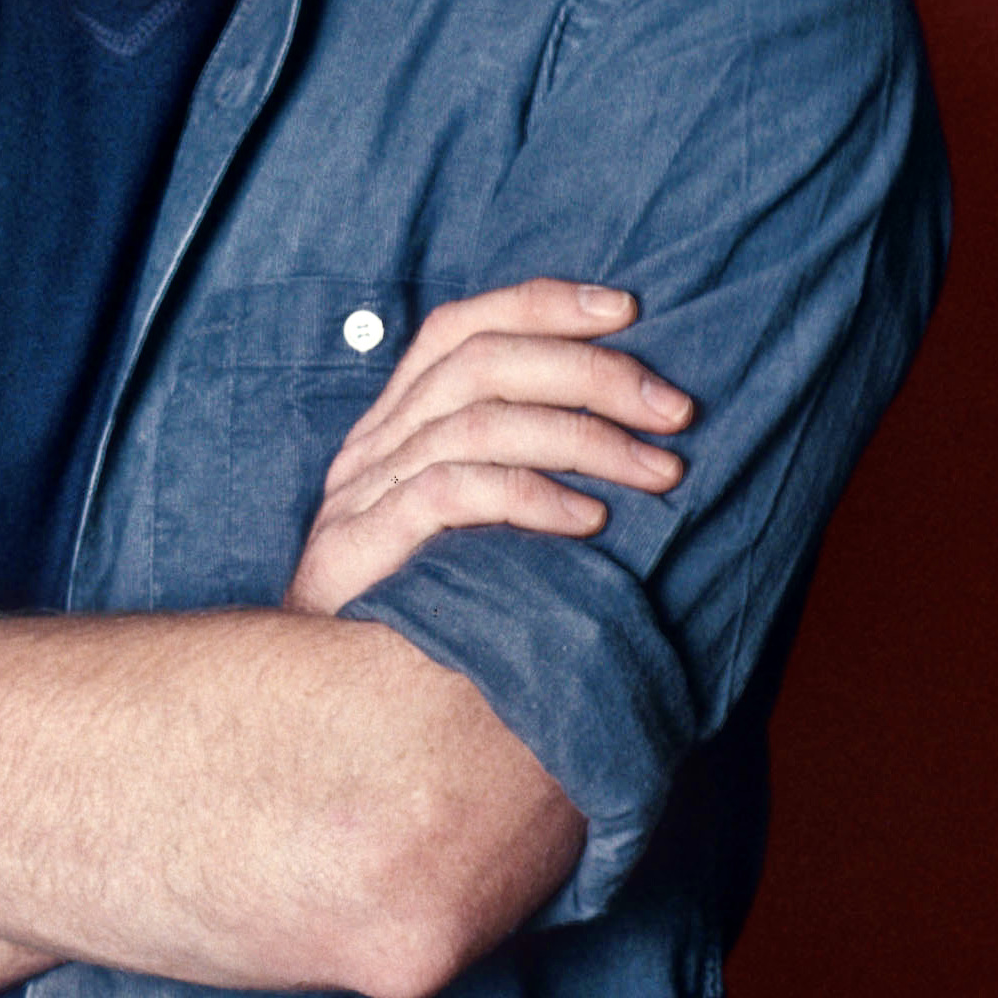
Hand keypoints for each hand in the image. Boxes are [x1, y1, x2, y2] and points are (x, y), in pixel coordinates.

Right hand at [285, 281, 689, 617]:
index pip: (464, 328)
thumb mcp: (467, 520)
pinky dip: (531, 497)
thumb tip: (626, 427)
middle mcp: (376, 442)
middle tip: (673, 411)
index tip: (627, 309)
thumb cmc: (416, 600)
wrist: (324, 692)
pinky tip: (589, 522)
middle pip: (483, 363)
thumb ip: (512, 464)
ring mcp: (364, 491)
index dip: (542, 305)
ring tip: (657, 473)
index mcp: (397, 420)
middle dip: (592, 375)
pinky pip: (452, 494)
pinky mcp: (362, 545)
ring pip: (478, 423)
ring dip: (584, 439)